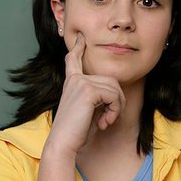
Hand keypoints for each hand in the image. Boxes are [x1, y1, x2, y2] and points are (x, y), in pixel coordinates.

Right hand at [44, 32, 125, 157]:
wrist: (63, 143)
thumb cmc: (75, 133)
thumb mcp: (88, 111)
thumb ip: (97, 98)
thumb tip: (114, 92)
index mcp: (71, 83)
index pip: (73, 60)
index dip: (78, 48)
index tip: (81, 37)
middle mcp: (74, 80)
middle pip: (110, 80)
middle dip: (117, 100)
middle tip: (109, 118)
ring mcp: (80, 83)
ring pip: (115, 88)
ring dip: (116, 108)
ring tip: (106, 121)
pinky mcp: (87, 90)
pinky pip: (114, 96)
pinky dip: (115, 111)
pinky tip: (105, 122)